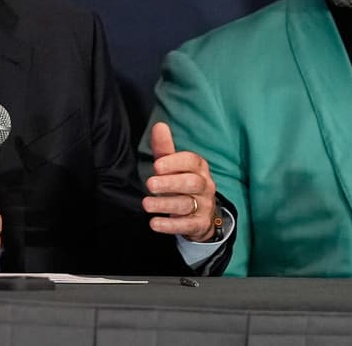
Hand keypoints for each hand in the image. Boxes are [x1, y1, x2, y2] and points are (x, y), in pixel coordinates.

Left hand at [142, 121, 218, 241]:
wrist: (202, 215)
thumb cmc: (183, 184)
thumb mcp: (174, 166)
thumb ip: (165, 148)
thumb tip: (159, 125)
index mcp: (199, 167)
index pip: (192, 161)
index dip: (175, 162)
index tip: (157, 166)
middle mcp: (205, 185)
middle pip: (192, 183)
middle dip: (170, 183)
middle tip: (150, 184)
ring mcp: (204, 206)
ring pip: (187, 205)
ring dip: (165, 204)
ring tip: (146, 204)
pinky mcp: (200, 224)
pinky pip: (186, 225)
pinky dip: (170, 225)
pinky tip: (154, 223)